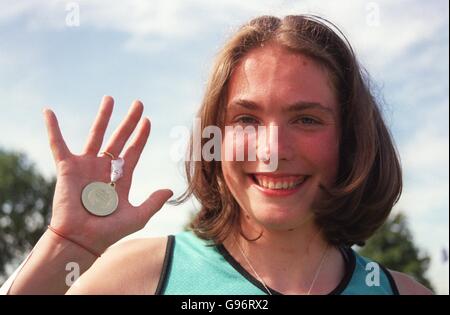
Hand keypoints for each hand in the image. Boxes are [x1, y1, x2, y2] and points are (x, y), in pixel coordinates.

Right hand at [42, 96, 172, 253]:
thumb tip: (170, 190)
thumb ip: (153, 202)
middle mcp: (104, 168)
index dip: (141, 136)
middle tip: (138, 104)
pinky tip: (49, 112)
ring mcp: (86, 166)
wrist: (81, 240)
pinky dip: (53, 128)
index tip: (148, 121)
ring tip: (110, 99)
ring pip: (96, 135)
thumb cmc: (108, 231)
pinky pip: (58, 144)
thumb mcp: (137, 217)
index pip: (134, 151)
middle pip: (119, 138)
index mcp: (120, 177)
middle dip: (129, 121)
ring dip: (103, 117)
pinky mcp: (67, 168)